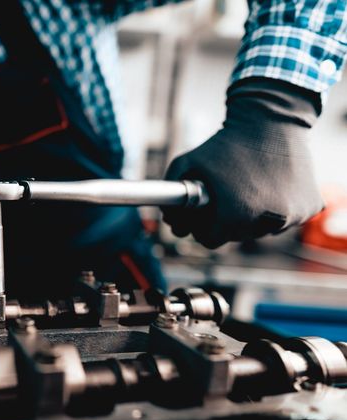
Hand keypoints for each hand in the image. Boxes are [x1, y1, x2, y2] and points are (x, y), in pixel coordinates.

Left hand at [162, 78, 323, 248]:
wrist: (270, 120)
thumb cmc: (225, 143)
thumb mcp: (186, 162)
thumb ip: (170, 195)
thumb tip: (168, 221)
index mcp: (237, 214)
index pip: (210, 240)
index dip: (201, 226)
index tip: (203, 213)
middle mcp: (268, 219)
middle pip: (236, 237)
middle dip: (225, 221)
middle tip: (226, 197)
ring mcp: (293, 215)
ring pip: (262, 230)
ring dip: (252, 217)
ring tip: (248, 188)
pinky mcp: (310, 207)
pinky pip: (286, 219)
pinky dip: (277, 208)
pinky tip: (270, 185)